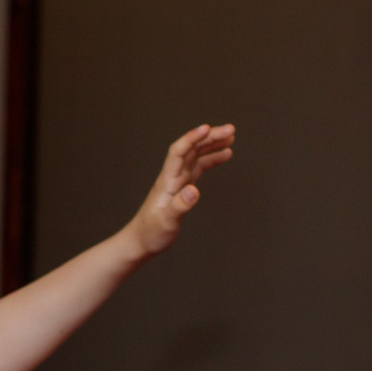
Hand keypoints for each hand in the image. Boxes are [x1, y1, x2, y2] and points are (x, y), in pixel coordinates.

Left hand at [124, 123, 234, 257]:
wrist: (140, 243)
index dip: (192, 138)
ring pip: (196, 156)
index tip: (208, 128)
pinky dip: (212, 159)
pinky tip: (225, 154)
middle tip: (231, 130)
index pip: (178, 152)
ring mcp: (177, 181)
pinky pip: (198, 167)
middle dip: (209, 137)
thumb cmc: (150, 234)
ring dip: (212, 145)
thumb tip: (194, 191)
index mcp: (167, 182)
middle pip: (190, 149)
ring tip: (231, 138)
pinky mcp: (181, 188)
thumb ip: (179, 206)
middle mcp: (172, 177)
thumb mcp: (166, 222)